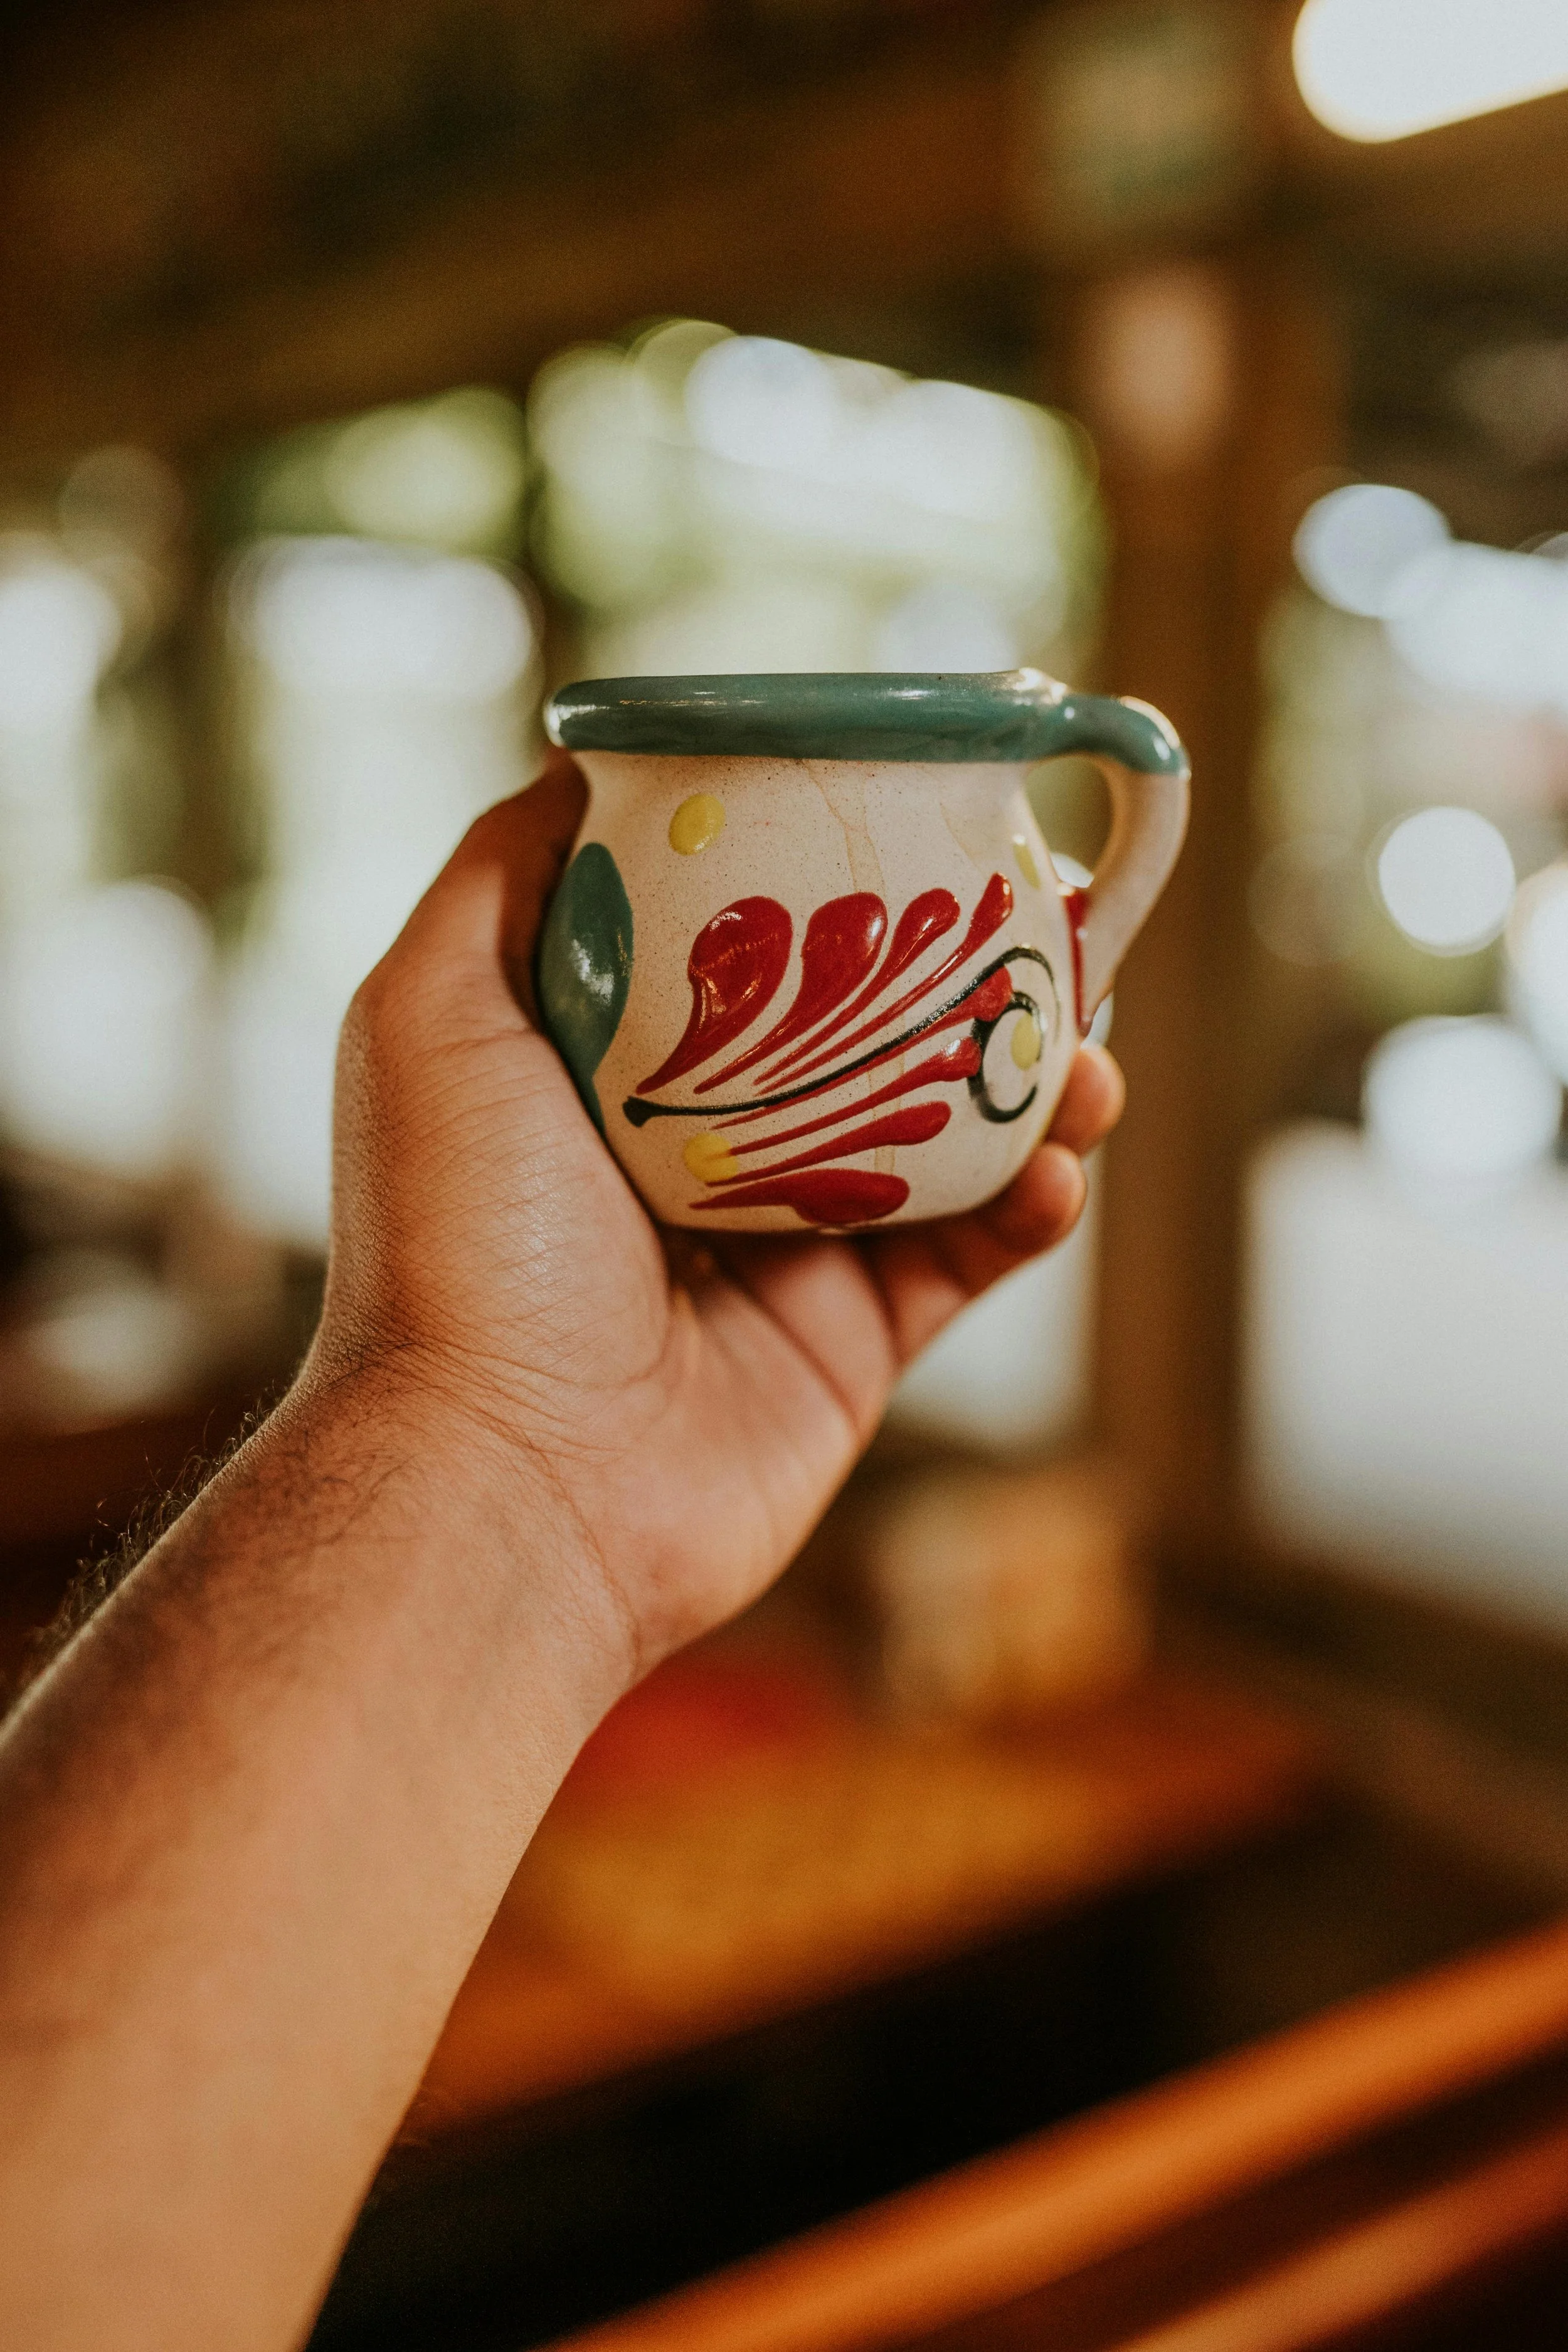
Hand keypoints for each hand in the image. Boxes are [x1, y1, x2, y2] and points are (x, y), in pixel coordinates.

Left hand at [316, 754, 1124, 1680]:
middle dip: (969, 971)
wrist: (506, 1485)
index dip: (841, 874)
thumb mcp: (433, 1015)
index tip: (925, 812)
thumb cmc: (456, 1244)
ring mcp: (787, 1251)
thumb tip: (588, 755)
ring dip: (1034, 1082)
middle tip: (1056, 918)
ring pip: (946, 1139)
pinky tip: (1060, 1166)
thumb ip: (505, 877)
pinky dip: (1032, 1205)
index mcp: (615, 1070)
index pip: (751, 943)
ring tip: (1086, 1045)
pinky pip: (970, 1257)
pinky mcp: (852, 1348)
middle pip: (869, 1031)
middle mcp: (705, 1152)